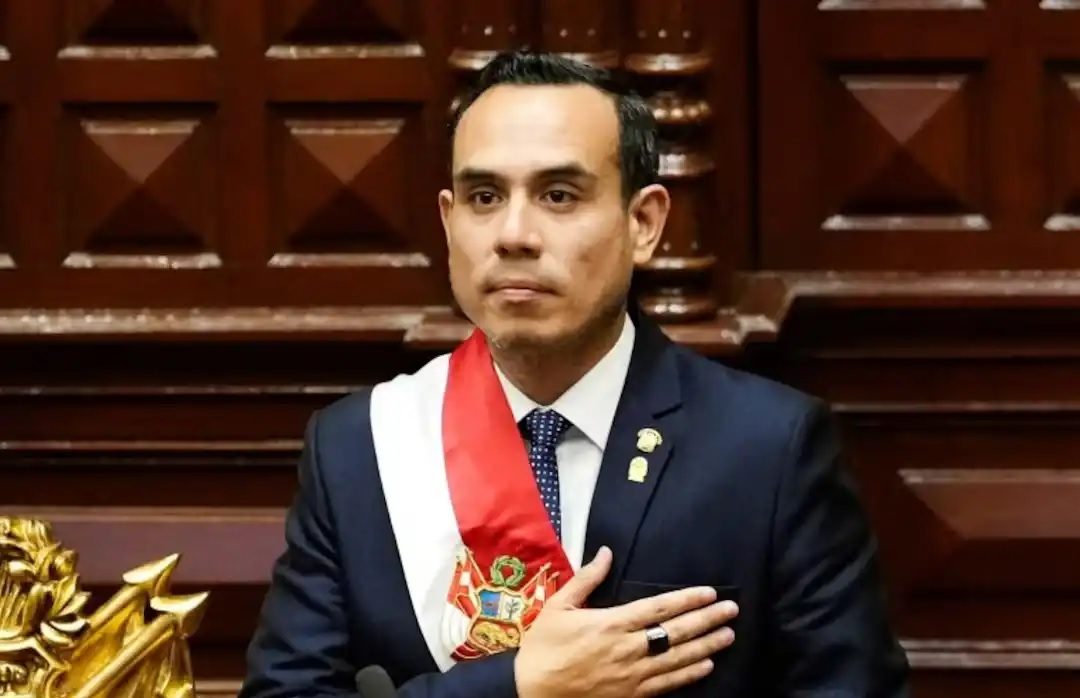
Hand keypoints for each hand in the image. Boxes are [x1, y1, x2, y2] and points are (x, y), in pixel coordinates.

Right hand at [514, 546, 737, 697]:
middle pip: (676, 632)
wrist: (532, 691)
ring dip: (706, 647)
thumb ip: (587, 579)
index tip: (709, 592)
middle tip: (731, 611)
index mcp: (611, 623)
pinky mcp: (631, 695)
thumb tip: (607, 552)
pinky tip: (706, 666)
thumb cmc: (544, 646)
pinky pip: (667, 684)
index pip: (658, 608)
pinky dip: (689, 674)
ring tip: (728, 635)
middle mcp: (627, 649)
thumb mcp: (559, 606)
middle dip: (707, 620)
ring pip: (677, 659)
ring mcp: (632, 675)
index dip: (687, 599)